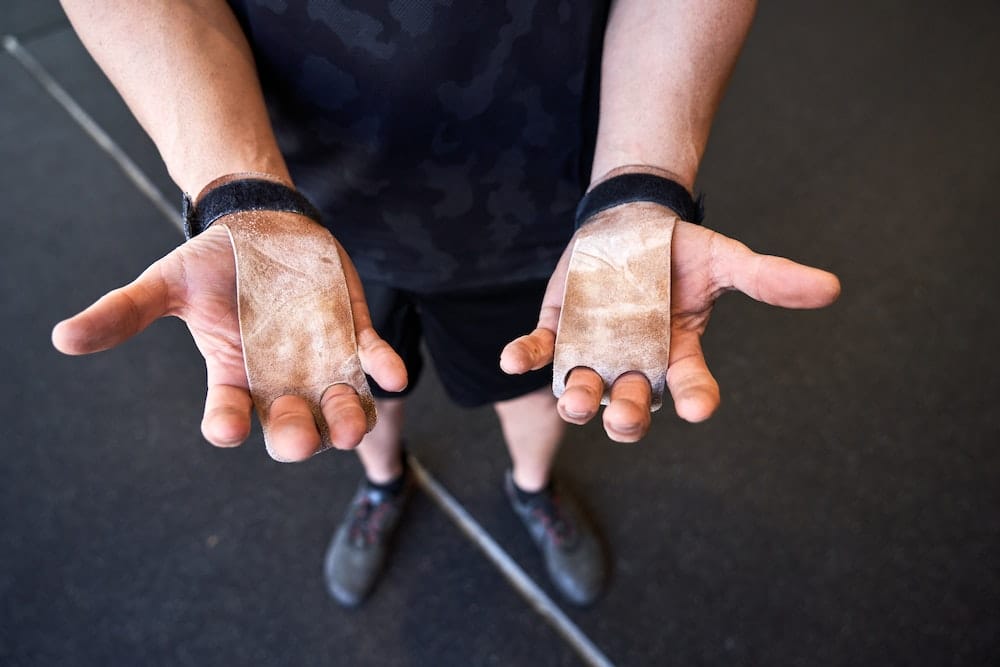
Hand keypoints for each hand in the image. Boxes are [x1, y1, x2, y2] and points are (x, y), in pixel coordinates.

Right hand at [51, 224, 406, 459]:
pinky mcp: (355, 337)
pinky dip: (385, 368)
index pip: (228, 415)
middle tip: (297, 435)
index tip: (223, 427)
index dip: (226, 426)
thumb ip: (125, 312)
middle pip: (291, 427)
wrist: (263, 225)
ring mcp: (322, 362)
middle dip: (295, 437)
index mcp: (234, 376)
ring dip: (347, 419)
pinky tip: (392, 373)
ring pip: (339, 408)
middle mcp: (281, 380)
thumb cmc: (213, 260)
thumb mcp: (168, 283)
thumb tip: (62, 338)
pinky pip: (374, 362)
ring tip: (348, 423)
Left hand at [500, 218, 840, 441]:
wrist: (630, 222)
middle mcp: (632, 363)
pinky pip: (539, 353)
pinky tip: (514, 360)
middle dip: (625, 417)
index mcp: (675, 355)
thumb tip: (830, 287)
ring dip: (576, 399)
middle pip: (629, 406)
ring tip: (575, 398)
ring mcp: (591, 351)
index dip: (694, 397)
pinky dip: (525, 356)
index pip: (690, 386)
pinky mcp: (556, 332)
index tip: (698, 405)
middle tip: (623, 414)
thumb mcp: (725, 261)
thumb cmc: (681, 249)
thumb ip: (768, 278)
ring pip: (583, 391)